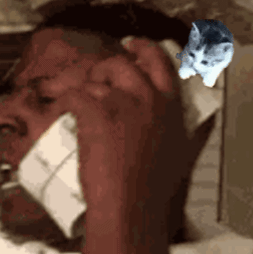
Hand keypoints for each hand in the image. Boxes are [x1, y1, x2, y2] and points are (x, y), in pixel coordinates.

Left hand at [45, 41, 183, 217]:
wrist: (132, 209)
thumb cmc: (153, 189)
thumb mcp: (178, 151)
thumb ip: (178, 126)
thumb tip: (186, 116)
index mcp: (169, 106)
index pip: (159, 62)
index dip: (144, 48)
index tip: (133, 44)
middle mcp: (147, 98)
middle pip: (121, 65)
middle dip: (104, 70)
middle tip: (96, 81)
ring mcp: (120, 103)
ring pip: (94, 82)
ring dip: (85, 93)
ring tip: (82, 112)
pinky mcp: (95, 112)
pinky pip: (74, 95)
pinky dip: (66, 103)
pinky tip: (66, 115)